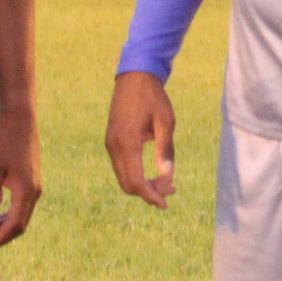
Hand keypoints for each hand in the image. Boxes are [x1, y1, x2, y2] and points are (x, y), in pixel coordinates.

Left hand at [0, 108, 41, 246]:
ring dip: (8, 224)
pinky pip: (24, 204)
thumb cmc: (4, 140)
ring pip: (24, 214)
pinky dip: (12, 213)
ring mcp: (36, 185)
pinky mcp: (33, 179)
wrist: (20, 119)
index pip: (16, 224)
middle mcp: (35, 191)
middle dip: (5, 234)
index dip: (2, 237)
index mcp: (26, 190)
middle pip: (22, 223)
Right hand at [105, 72, 177, 206]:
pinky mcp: (111, 141)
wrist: (134, 77)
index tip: (166, 203)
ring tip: (166, 181)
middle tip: (171, 189)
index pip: (136, 181)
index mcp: (128, 142)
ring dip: (142, 184)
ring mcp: (110, 143)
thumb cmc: (153, 97)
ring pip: (123, 177)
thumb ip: (165, 148)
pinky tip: (152, 171)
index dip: (151, 196)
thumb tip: (168, 175)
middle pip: (127, 185)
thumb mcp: (166, 121)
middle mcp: (114, 146)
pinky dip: (136, 174)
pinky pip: (121, 167)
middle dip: (148, 192)